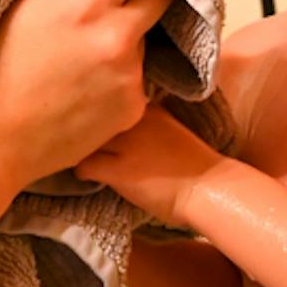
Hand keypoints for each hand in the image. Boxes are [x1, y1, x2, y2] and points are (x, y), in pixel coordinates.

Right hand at [0, 0, 172, 195]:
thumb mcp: (15, 5)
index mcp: (86, 2)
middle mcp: (117, 36)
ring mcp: (129, 76)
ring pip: (146, 38)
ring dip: (129, 37)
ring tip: (89, 51)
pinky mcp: (133, 109)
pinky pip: (138, 78)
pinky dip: (121, 76)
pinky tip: (89, 84)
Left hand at [75, 103, 226, 226]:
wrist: (211, 189)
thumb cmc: (194, 164)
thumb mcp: (167, 127)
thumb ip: (143, 121)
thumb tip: (114, 122)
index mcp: (148, 105)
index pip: (108, 96)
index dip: (94, 109)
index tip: (88, 119)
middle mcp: (135, 118)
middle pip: (90, 113)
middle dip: (81, 125)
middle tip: (75, 139)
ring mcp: (127, 143)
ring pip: (83, 137)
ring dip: (78, 148)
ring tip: (79, 158)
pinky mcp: (121, 170)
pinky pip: (83, 166)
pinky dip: (81, 172)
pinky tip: (89, 177)